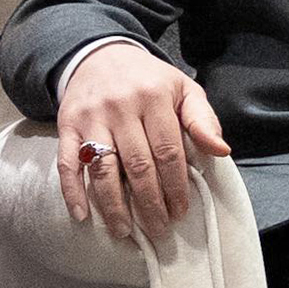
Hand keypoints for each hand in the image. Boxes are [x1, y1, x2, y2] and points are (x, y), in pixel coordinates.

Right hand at [54, 39, 230, 243]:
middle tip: (159, 229)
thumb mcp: (183, 89)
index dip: (176, 185)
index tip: (181, 211)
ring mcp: (91, 118)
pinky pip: (67, 163)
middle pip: (137, 165)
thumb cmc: (149, 80)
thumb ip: (202, 119)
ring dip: (113, 205)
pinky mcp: (66, 126)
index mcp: (154, 99)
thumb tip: (221, 150)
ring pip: (103, 169)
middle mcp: (121, 108)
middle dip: (149, 203)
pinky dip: (72, 191)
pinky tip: (82, 214)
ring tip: (125, 231)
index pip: (168, 151)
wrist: (100, 56)